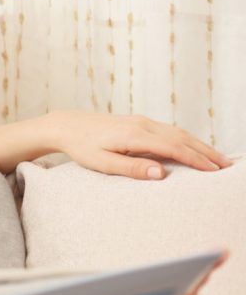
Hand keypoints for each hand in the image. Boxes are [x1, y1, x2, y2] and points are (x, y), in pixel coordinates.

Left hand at [51, 111, 230, 178]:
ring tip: (217, 159)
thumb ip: (132, 168)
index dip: (196, 160)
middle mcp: (143, 125)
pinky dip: (187, 139)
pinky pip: (170, 130)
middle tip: (226, 167)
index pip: (174, 148)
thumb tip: (161, 173)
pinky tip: (194, 147)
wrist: (68, 125)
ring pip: (178, 132)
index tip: (213, 171)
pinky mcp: (140, 122)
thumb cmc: (82, 147)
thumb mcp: (103, 163)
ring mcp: (143, 121)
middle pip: (182, 138)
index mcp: (135, 136)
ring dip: (200, 145)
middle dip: (206, 152)